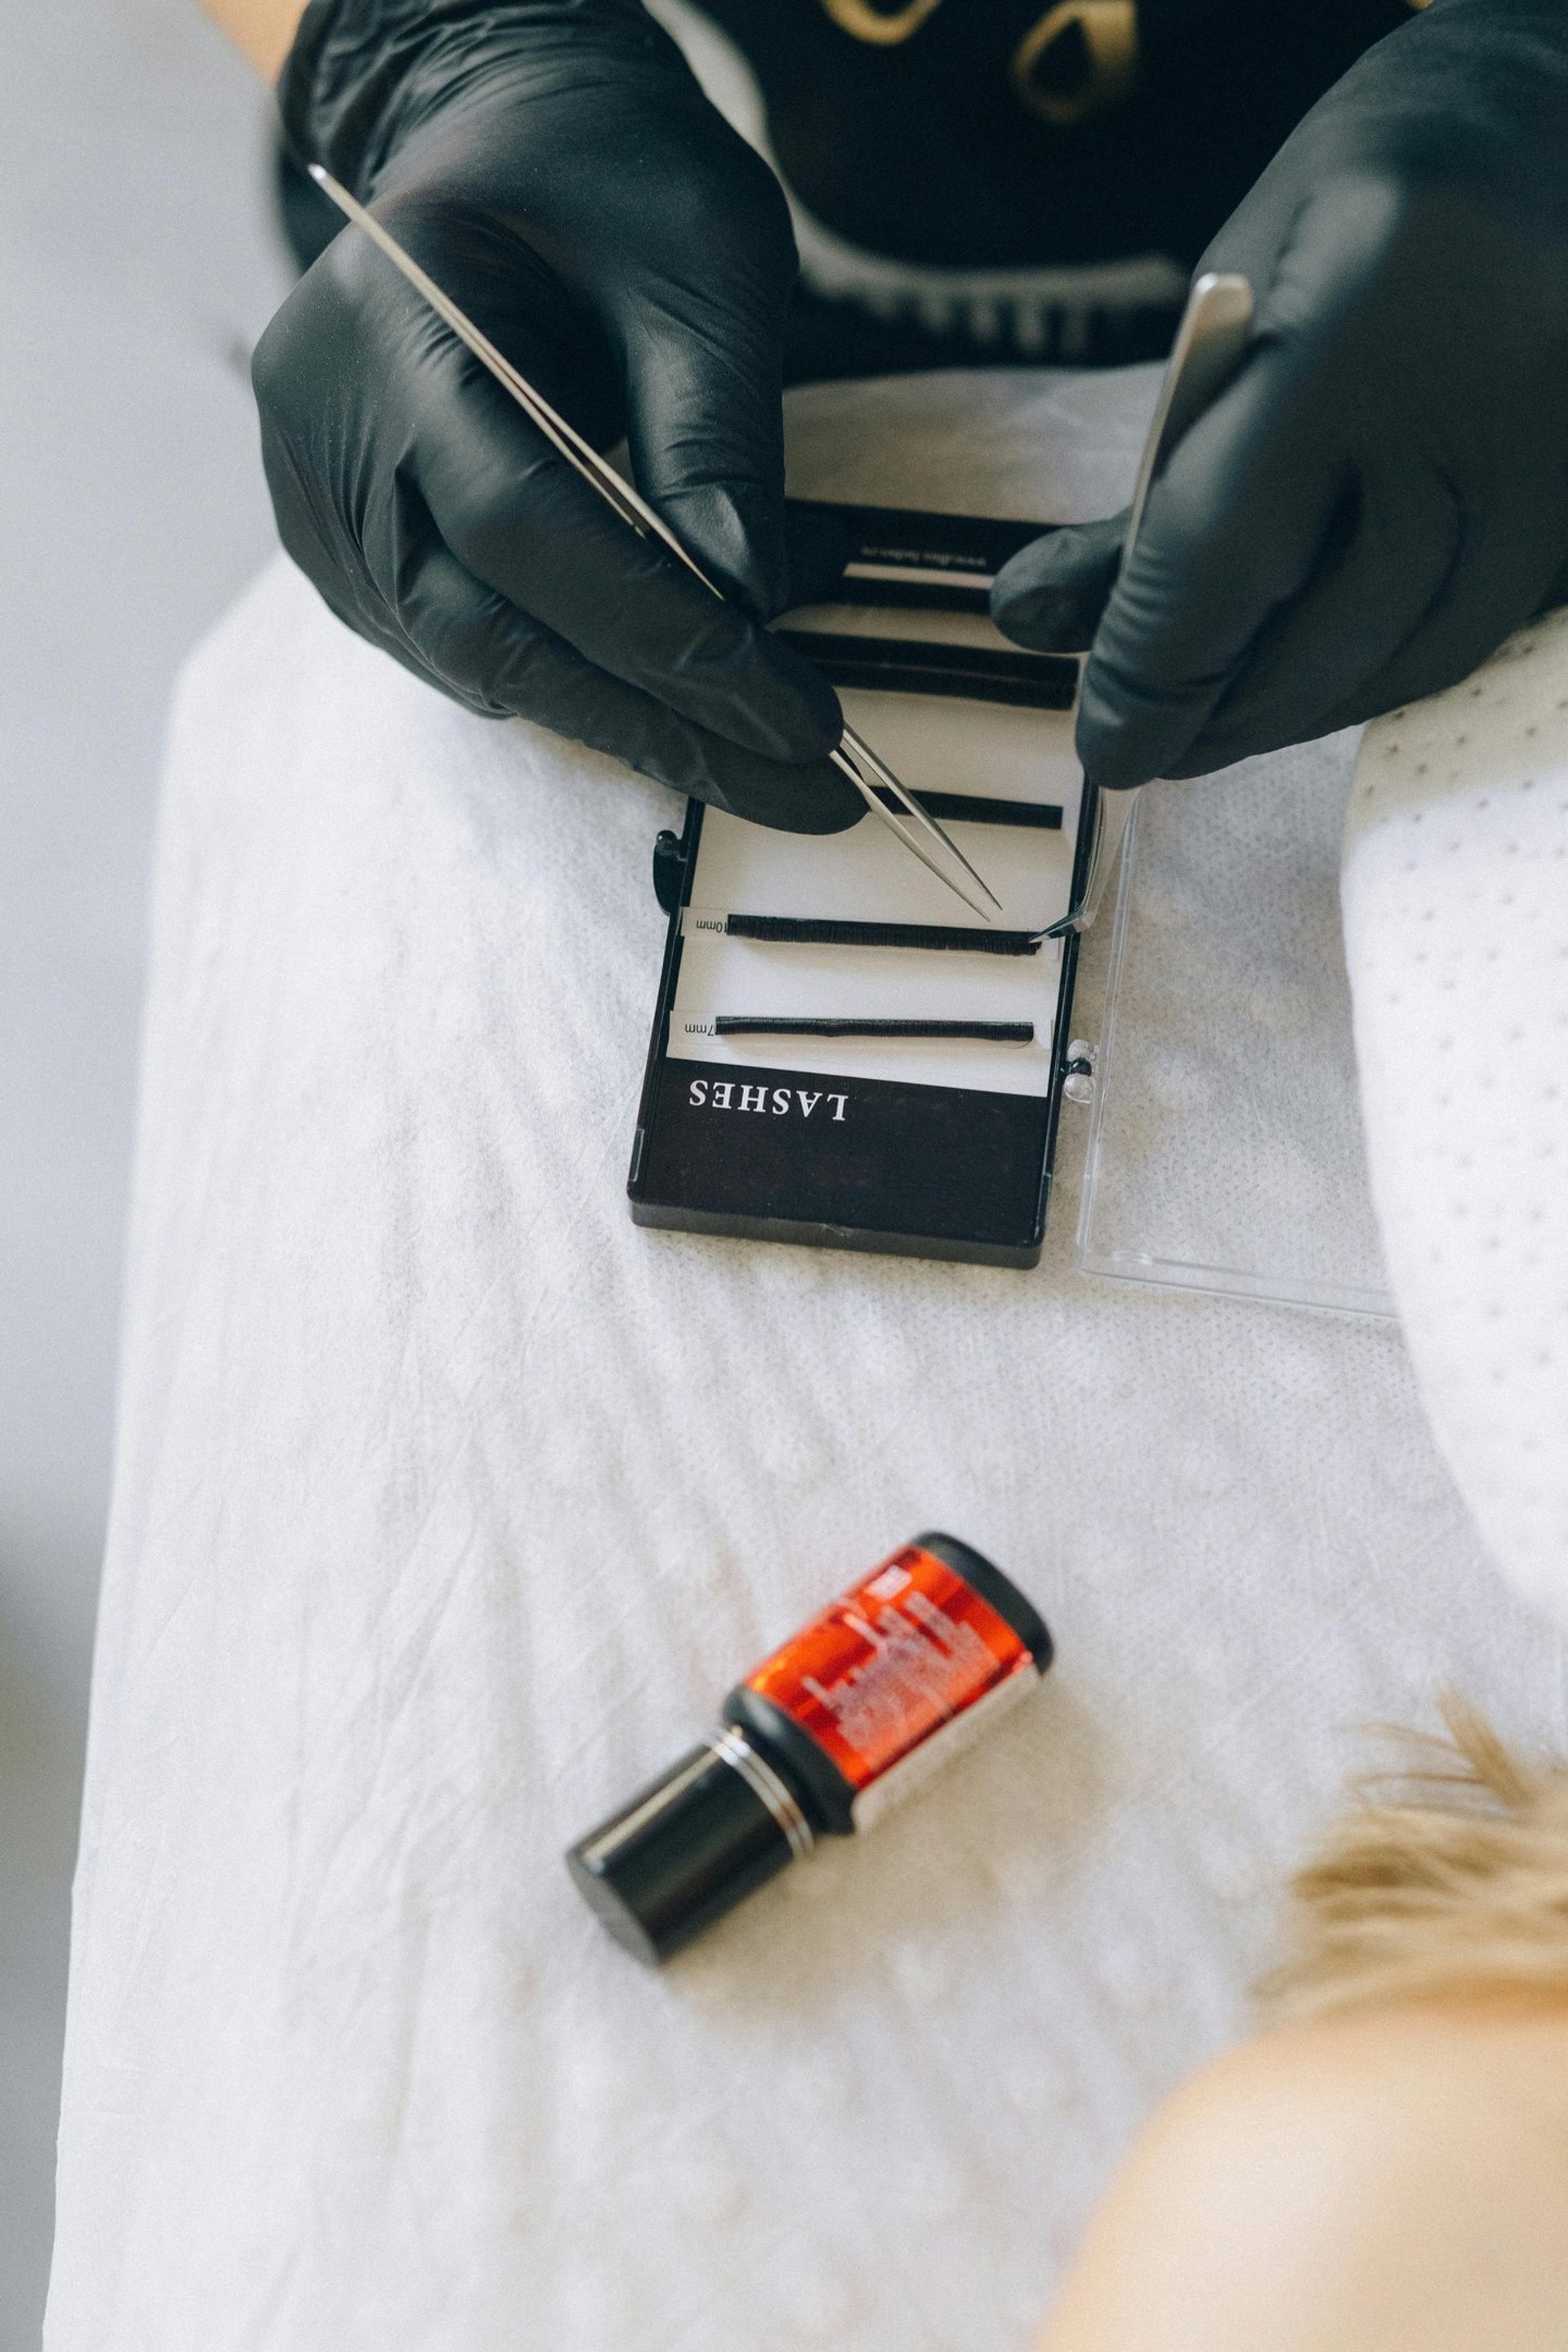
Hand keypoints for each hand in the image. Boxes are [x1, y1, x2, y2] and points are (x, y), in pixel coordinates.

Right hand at [253, 0, 860, 831]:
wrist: (508, 144)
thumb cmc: (610, 178)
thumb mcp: (703, 258)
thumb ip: (716, 428)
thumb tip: (750, 605)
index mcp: (388, 325)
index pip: (523, 530)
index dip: (664, 638)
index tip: (798, 716)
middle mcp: (323, 427)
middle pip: (481, 631)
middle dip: (655, 721)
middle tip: (800, 783)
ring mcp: (319, 498)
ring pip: (470, 664)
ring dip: (626, 719)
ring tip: (764, 751)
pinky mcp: (351, 547)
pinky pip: (461, 649)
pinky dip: (577, 680)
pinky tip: (680, 692)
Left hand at [991, 0, 1567, 792]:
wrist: (1542, 122)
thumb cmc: (1359, 203)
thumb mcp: (1231, 313)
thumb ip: (1151, 480)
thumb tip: (1035, 622)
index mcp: (1367, 305)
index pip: (1229, 544)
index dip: (1156, 671)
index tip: (1104, 744)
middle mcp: (1487, 381)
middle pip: (1333, 627)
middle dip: (1221, 716)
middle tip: (1148, 748)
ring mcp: (1558, 445)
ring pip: (1413, 652)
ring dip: (1298, 712)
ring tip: (1214, 725)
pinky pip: (1475, 630)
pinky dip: (1378, 672)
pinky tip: (1310, 679)